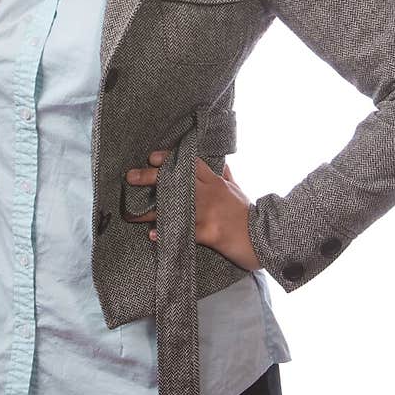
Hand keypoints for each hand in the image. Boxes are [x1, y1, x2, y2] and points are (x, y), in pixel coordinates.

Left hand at [124, 151, 262, 271]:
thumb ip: (226, 176)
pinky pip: (183, 232)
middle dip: (151, 178)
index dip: (170, 159)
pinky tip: (151, 234)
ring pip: (174, 207)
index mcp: (215, 182)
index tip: (152, 157)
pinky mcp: (209, 233)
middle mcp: (209, 194)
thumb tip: (221, 162)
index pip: (190, 164)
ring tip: (130, 213)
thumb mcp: (238, 190)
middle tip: (130, 176)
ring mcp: (208, 213)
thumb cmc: (248, 214)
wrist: (264, 237)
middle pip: (176, 181)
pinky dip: (166, 234)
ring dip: (150, 211)